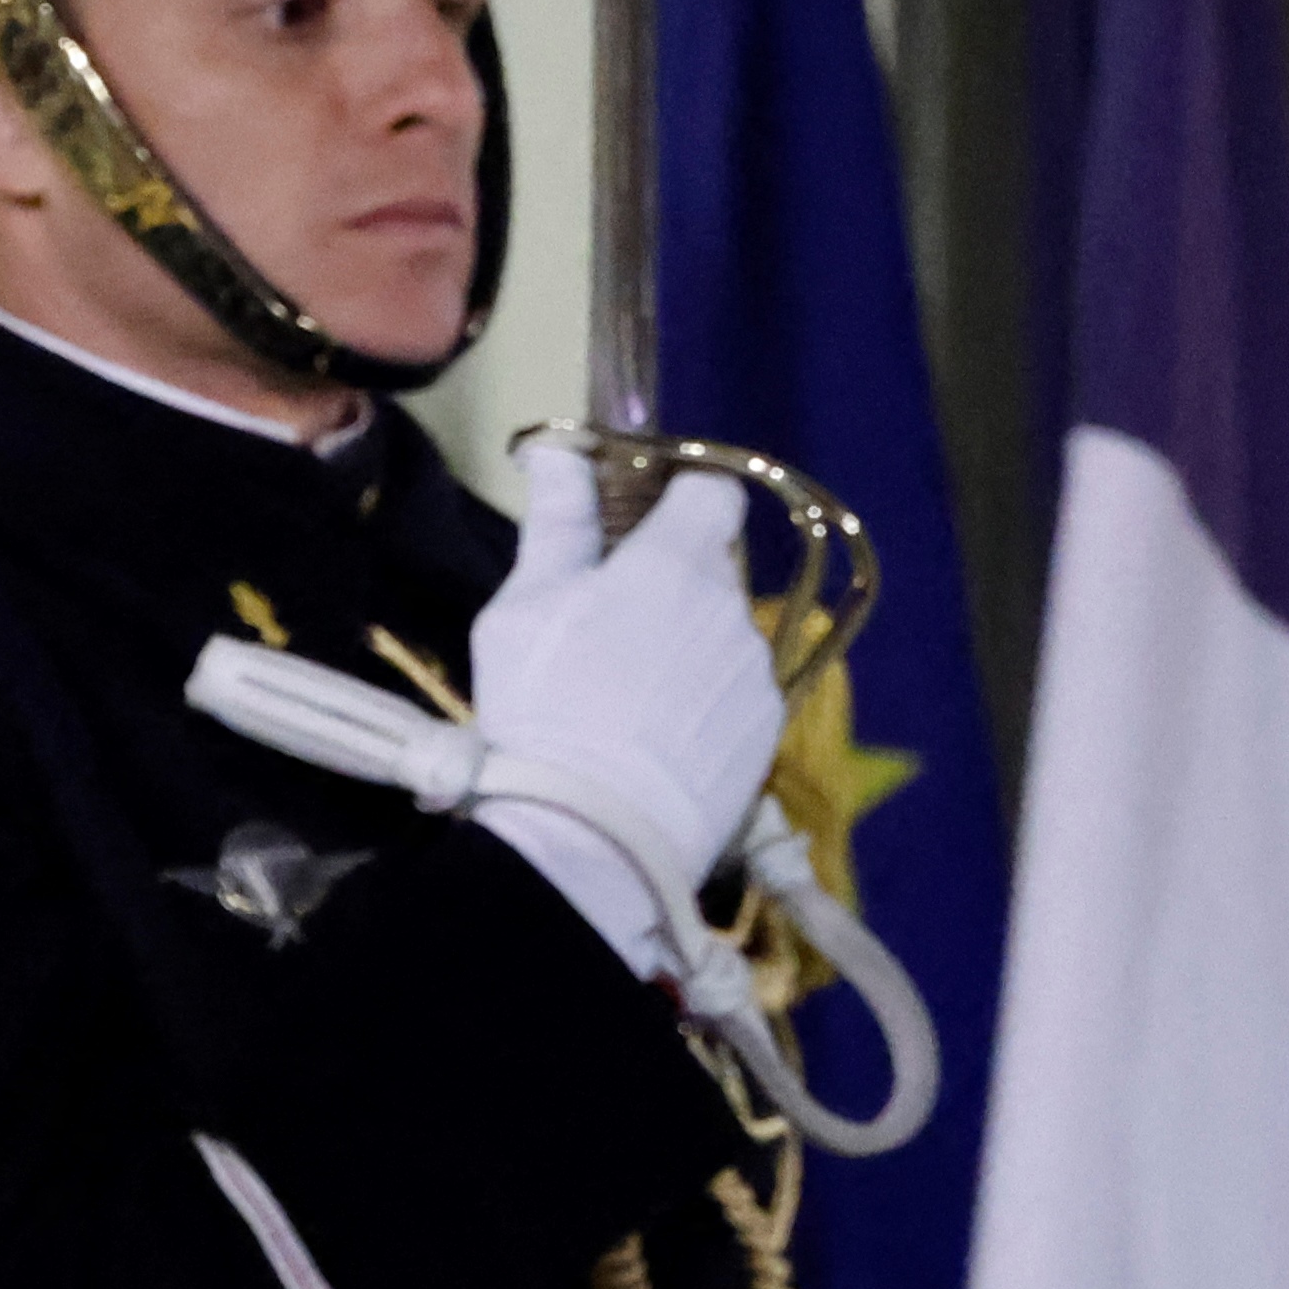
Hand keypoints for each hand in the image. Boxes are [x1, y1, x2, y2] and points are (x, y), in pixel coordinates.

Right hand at [468, 443, 791, 908]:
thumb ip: (555, 523)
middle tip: (609, 638)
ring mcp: (755, 675)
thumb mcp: (523, 608)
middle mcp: (732, 606)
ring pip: (723, 638)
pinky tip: (656, 749)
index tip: (640, 529)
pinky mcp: (765, 736)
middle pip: (713, 572)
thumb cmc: (543, 708)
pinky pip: (735, 699)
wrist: (592, 838)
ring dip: (687, 652)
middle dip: (672, 588)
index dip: (680, 500)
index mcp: (675, 561)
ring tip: (629, 707)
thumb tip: (558, 450)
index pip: (713, 491)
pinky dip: (703, 710)